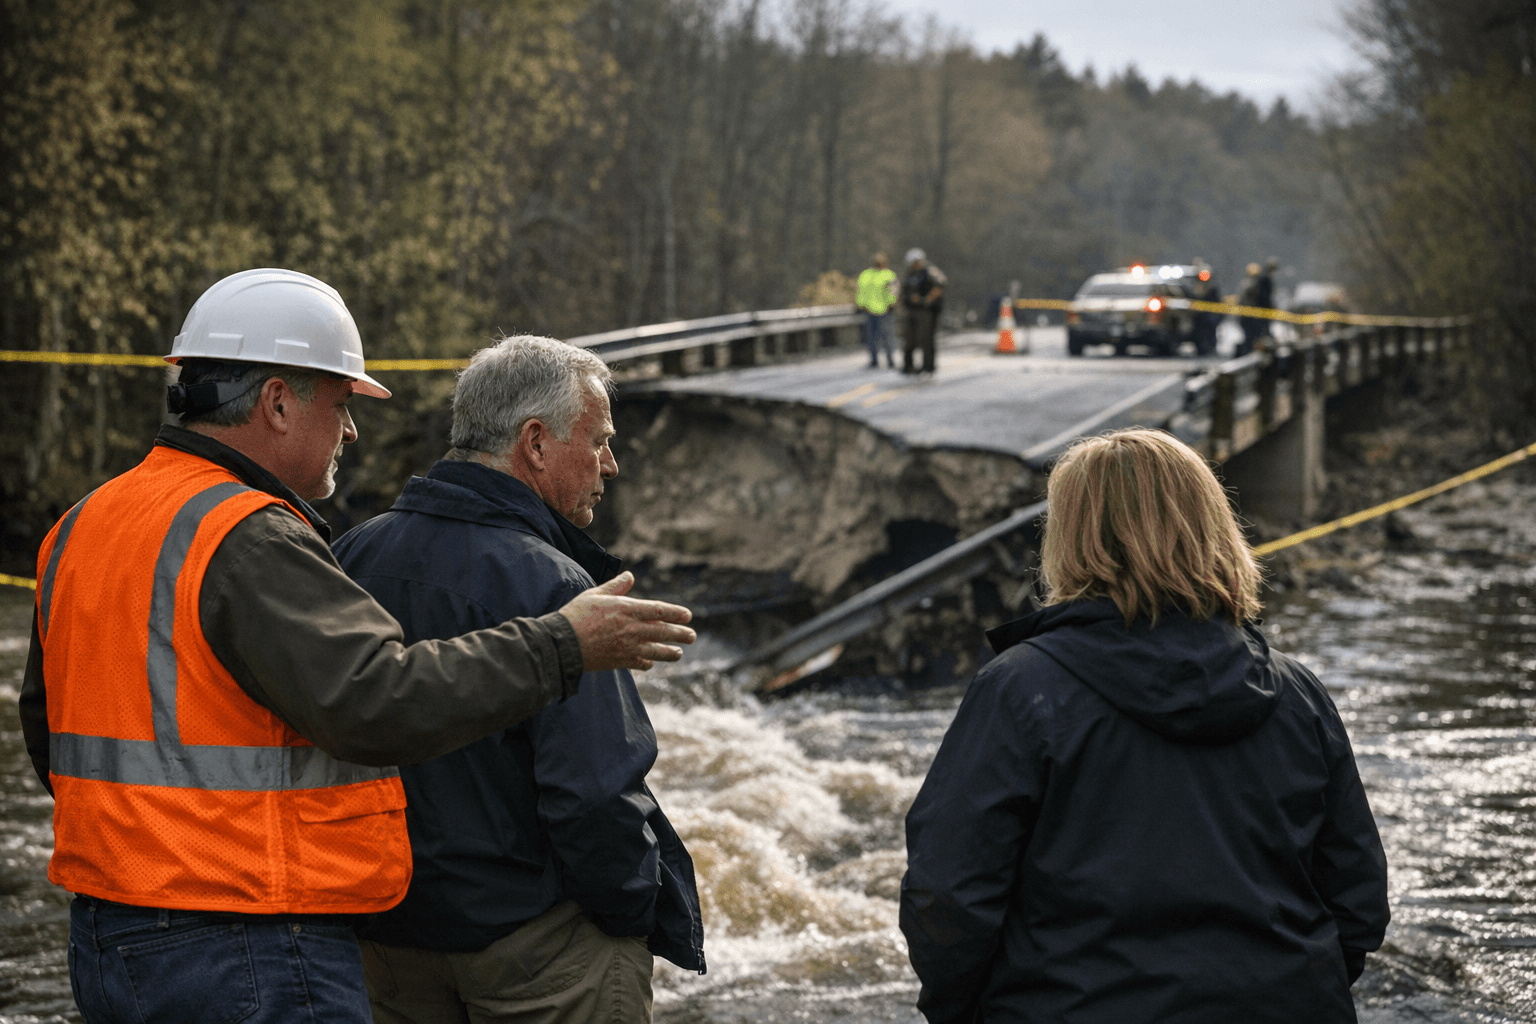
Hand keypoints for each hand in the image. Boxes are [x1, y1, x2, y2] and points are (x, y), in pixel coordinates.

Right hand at [558, 572, 695, 670]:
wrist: (562, 644)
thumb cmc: (576, 615)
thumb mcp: (595, 594)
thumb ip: (615, 587)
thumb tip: (630, 576)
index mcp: (626, 609)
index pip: (658, 610)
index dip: (675, 613)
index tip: (688, 616)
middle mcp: (631, 629)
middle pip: (662, 632)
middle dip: (680, 634)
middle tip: (692, 636)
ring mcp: (627, 647)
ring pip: (656, 651)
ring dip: (670, 652)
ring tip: (679, 652)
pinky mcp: (619, 661)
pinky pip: (640, 663)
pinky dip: (648, 663)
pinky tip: (651, 663)